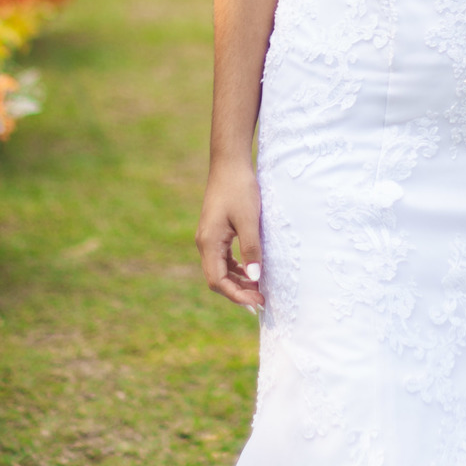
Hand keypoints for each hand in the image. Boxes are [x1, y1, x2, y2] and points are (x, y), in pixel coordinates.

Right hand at [197, 160, 263, 310]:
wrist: (229, 163)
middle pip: (217, 278)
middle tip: (261, 300)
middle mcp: (205, 242)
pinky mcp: (216, 230)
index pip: (218, 281)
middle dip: (238, 291)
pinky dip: (236, 267)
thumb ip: (251, 249)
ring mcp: (209, 237)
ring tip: (258, 288)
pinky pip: (223, 257)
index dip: (237, 295)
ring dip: (238, 280)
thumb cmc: (239, 188)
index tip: (257, 303)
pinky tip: (250, 268)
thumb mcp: (249, 220)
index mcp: (209, 242)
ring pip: (220, 269)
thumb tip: (255, 278)